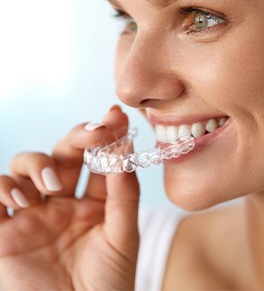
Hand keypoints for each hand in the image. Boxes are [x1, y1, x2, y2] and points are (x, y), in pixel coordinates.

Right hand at [0, 106, 139, 289]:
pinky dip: (1, 187)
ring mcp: (32, 215)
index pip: (98, 159)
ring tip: (52, 187)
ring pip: (26, 166)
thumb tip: (125, 148)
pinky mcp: (3, 233)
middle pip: (64, 154)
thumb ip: (124, 194)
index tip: (116, 115)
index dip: (107, 136)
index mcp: (93, 203)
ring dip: (38, 165)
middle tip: (92, 136)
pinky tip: (20, 200)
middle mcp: (62, 203)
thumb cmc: (108, 285)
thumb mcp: (123, 237)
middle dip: (77, 138)